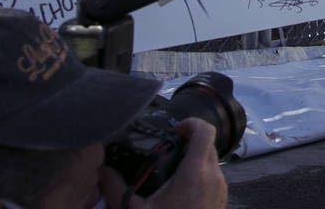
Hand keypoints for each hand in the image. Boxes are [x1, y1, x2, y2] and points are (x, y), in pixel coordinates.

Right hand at [101, 118, 228, 208]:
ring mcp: (221, 189)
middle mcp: (213, 177)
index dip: (191, 123)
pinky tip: (181, 191)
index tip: (174, 131)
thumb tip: (102, 172)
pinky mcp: (223, 201)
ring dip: (196, 161)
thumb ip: (116, 189)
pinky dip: (201, 177)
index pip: (204, 131)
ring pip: (213, 162)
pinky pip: (215, 178)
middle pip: (208, 144)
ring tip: (173, 173)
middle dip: (190, 142)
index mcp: (194, 174)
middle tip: (169, 150)